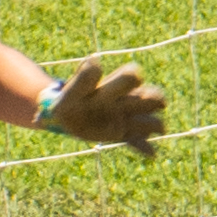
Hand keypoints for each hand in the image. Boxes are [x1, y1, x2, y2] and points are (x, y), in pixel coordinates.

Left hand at [42, 57, 167, 159]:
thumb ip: (82, 79)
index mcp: (114, 84)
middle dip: (151, 101)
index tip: (114, 89)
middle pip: (152, 96)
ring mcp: (126, 118)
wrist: (63, 117)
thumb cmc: (68, 100)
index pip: (133, 76)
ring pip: (150, 120)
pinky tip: (152, 153)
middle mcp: (125, 100)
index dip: (129, 81)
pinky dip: (146, 147)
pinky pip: (139, 141)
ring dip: (150, 124)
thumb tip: (95, 62)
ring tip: (135, 129)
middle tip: (135, 108)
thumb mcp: (72, 90)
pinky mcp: (122, 135)